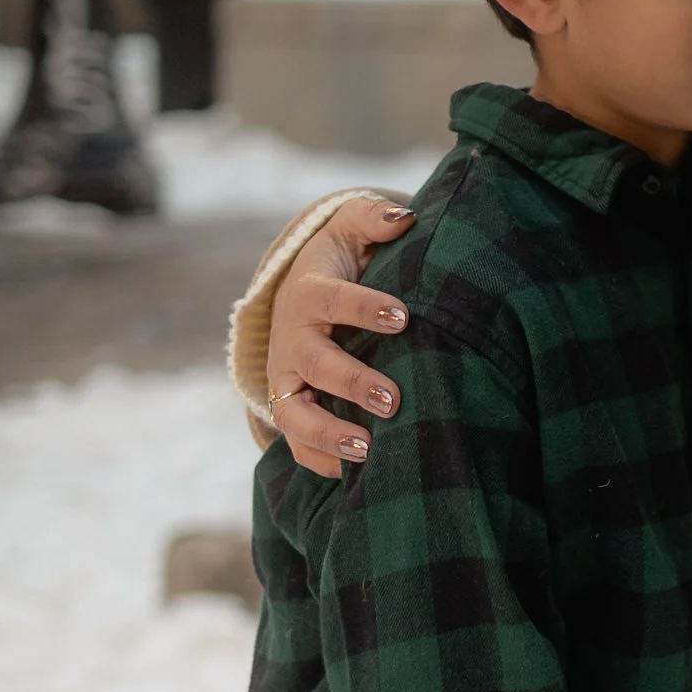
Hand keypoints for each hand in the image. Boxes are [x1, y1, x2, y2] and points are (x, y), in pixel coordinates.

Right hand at [267, 197, 416, 476]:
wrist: (302, 295)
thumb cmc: (341, 260)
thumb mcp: (351, 228)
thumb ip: (373, 218)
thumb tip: (403, 216)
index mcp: (307, 294)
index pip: (332, 301)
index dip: (364, 308)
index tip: (402, 316)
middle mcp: (291, 341)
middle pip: (315, 365)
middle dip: (353, 382)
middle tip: (393, 399)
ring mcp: (288, 380)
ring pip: (296, 415)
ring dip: (329, 434)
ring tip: (369, 449)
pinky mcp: (293, 408)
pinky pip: (298, 443)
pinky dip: (321, 461)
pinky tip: (357, 475)